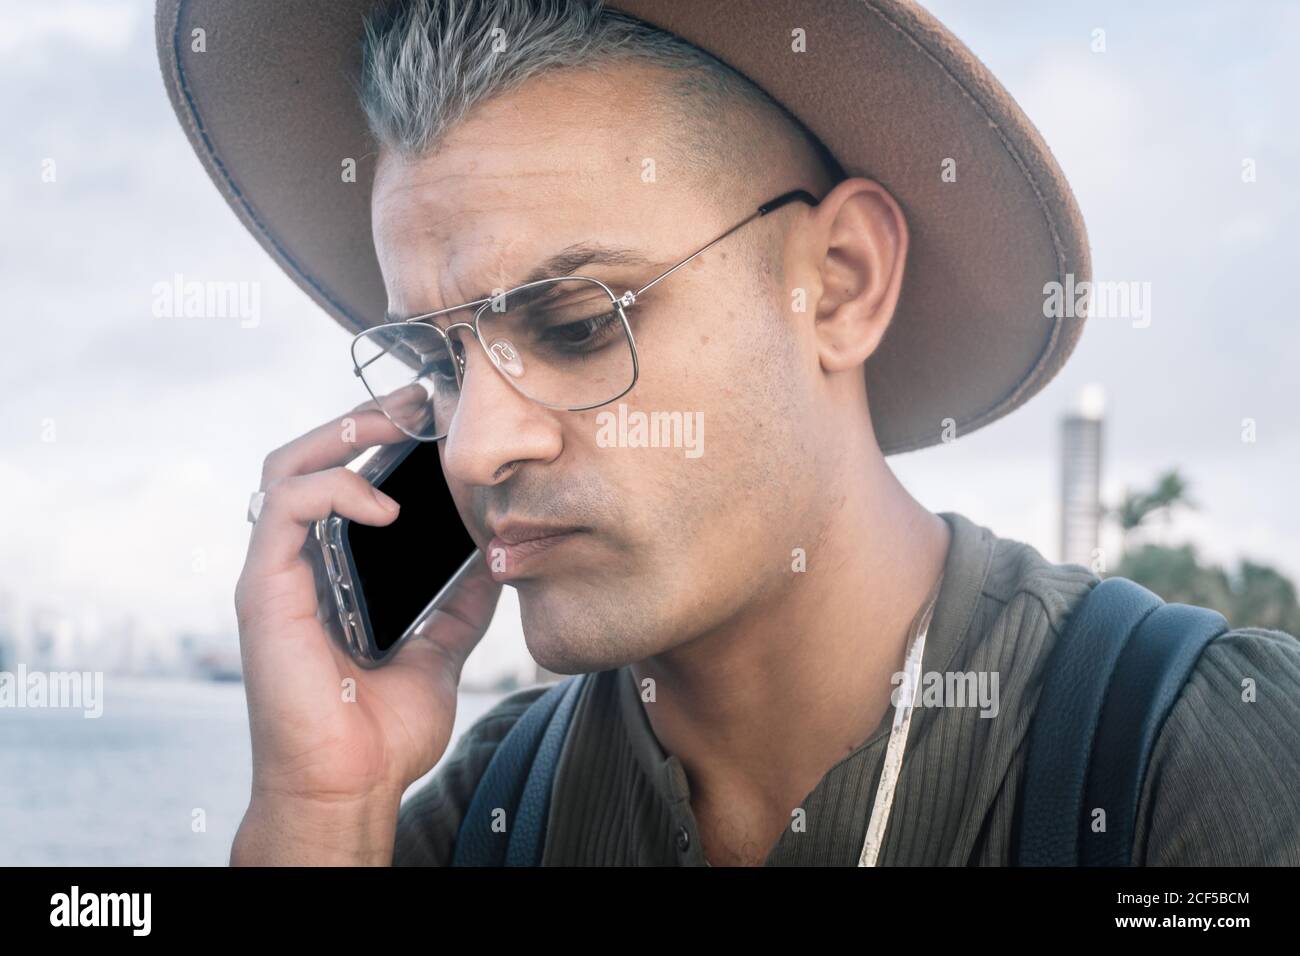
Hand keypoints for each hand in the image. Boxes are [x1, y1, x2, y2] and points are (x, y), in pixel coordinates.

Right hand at [230, 401, 499, 863]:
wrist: (351, 786)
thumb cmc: (382, 732)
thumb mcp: (440, 650)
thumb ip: (459, 602)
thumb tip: (495, 556)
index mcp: (331, 572)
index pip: (342, 479)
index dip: (382, 441)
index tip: (437, 418)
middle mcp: (296, 563)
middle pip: (309, 456)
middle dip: (364, 418)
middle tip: (421, 398)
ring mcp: (275, 573)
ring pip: (286, 464)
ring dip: (345, 433)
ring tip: (400, 422)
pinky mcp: (263, 588)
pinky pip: (285, 505)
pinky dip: (336, 488)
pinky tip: (385, 505)